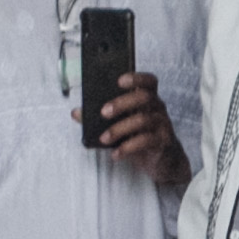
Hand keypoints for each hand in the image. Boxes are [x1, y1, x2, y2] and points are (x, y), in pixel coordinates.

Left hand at [82, 72, 188, 188]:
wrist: (163, 161)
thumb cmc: (139, 137)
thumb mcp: (120, 125)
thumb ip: (99, 118)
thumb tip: (76, 112)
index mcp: (148, 99)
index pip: (148, 82)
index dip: (136, 78)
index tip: (119, 80)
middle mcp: (157, 108)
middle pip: (144, 97)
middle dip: (122, 103)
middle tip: (103, 113)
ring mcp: (162, 124)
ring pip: (143, 120)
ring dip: (119, 129)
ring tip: (104, 139)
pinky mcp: (163, 142)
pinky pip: (146, 141)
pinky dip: (128, 148)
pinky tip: (116, 154)